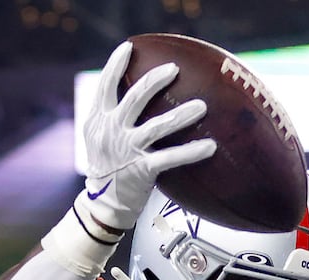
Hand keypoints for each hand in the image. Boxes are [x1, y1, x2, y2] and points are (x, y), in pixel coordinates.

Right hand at [75, 42, 213, 238]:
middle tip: (173, 69)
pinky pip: (170, 157)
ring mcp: (127, 150)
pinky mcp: (141, 169)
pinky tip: (210, 146)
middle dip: (154, 81)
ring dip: (181, 115)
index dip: (116, 65)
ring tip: (202, 107)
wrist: (102, 204)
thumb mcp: (98, 137)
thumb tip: (131, 90)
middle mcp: (112, 131)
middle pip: (134, 99)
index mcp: (99, 120)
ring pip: (157, 126)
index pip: (105, 86)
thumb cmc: (106, 167)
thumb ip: (110, 115)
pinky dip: (191, 152)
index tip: (129, 47)